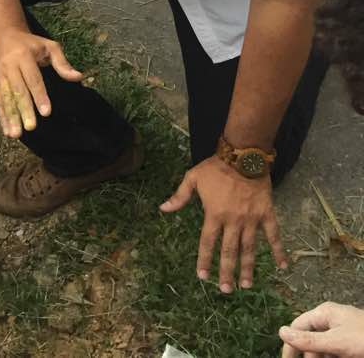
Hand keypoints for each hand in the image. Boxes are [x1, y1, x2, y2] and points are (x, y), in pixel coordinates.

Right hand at [0, 28, 81, 137]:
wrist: (4, 35)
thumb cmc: (31, 44)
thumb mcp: (49, 46)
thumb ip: (62, 63)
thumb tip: (79, 77)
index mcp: (24, 56)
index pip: (33, 79)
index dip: (39, 96)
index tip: (46, 113)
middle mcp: (9, 66)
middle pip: (17, 90)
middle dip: (24, 110)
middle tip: (31, 127)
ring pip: (5, 98)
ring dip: (10, 117)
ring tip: (15, 134)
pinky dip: (1, 116)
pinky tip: (6, 130)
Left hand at [160, 155, 287, 292]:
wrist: (243, 156)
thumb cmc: (215, 168)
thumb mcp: (192, 178)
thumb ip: (179, 196)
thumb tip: (163, 208)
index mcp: (214, 214)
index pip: (207, 242)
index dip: (204, 260)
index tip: (202, 276)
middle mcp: (233, 221)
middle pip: (229, 251)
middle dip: (226, 271)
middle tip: (226, 290)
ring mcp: (252, 219)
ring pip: (250, 248)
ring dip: (247, 268)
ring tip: (246, 285)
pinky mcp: (267, 214)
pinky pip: (274, 235)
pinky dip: (279, 250)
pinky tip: (282, 266)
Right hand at [281, 302, 363, 357]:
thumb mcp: (336, 341)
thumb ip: (309, 339)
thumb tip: (281, 332)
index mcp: (324, 313)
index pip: (298, 326)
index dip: (290, 344)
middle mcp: (331, 319)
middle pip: (311, 338)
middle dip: (310, 353)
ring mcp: (342, 329)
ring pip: (324, 345)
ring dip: (323, 355)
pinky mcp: (351, 339)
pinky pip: (336, 348)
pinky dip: (334, 355)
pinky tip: (339, 357)